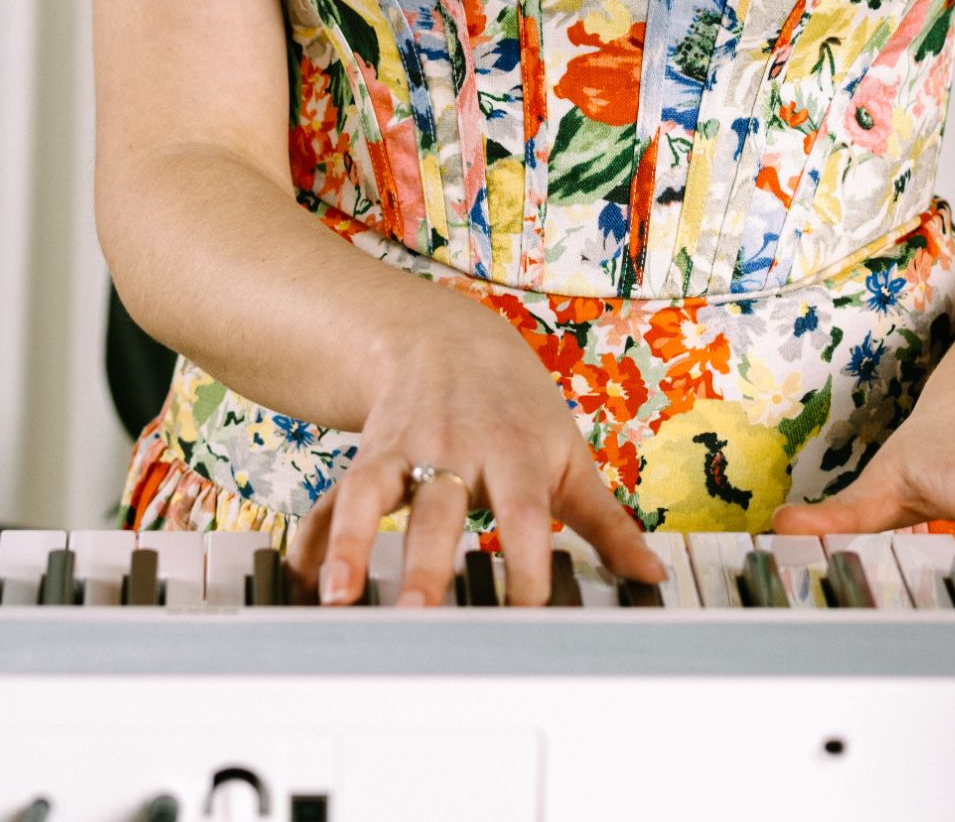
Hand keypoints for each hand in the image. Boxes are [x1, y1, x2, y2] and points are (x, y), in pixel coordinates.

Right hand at [284, 299, 668, 607]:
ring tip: (340, 595)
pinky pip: (339, 497)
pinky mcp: (370, 457)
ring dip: (355, 544)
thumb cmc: (516, 407)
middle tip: (418, 612)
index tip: (526, 615)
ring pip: (377, 495)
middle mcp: (457, 450)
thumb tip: (649, 575)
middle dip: (427, 558)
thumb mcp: (567, 453)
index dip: (524, 563)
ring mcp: (407, 450)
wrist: (446, 338)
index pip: (523, 512)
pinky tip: (305, 581)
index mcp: (516, 453)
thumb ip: (605, 522)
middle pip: (442, 505)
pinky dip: (319, 537)